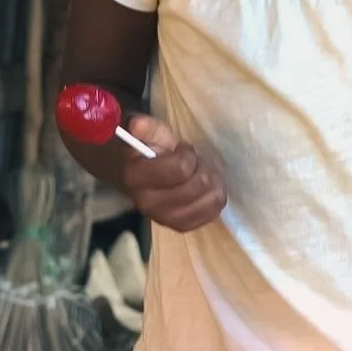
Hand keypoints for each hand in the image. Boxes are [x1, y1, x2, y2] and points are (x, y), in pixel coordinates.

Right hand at [119, 115, 227, 231]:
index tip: (181, 149)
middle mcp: (148, 204)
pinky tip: (205, 189)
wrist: (141, 177)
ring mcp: (165, 219)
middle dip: (201, 167)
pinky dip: (214, 198)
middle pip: (198, 185)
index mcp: (137, 178)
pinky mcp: (181, 226)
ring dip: (211, 182)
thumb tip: (137, 124)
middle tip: (193, 162)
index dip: (187, 155)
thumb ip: (146, 127)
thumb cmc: (149, 151)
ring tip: (199, 174)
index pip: (180, 168)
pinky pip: (212, 213)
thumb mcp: (149, 133)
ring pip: (210, 200)